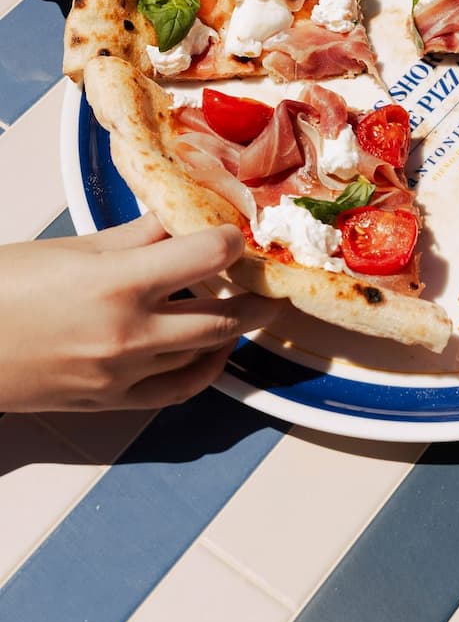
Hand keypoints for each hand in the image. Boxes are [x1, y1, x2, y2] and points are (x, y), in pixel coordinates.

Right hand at [0, 216, 277, 411]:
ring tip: (247, 307)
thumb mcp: (71, 248)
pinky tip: (215, 350)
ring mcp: (123, 373)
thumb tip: (178, 220)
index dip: (231, 240)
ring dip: (232, 327)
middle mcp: (129, 332)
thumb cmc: (0, 291)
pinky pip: (179, 389)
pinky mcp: (113, 401)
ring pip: (205, 351)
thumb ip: (135, 237)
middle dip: (253, 295)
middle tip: (268, 279)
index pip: (207, 255)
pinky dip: (206, 368)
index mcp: (117, 282)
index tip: (238, 233)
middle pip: (222, 314)